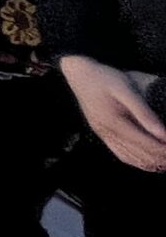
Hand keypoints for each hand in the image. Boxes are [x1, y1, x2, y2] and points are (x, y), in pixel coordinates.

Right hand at [59, 56, 165, 171]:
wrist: (79, 74)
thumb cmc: (105, 77)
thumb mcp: (126, 88)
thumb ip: (143, 112)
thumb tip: (163, 134)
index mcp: (114, 122)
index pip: (147, 145)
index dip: (165, 150)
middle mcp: (107, 133)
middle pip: (140, 155)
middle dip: (161, 158)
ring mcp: (103, 135)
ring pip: (131, 158)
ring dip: (151, 163)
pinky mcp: (102, 134)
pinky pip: (121, 154)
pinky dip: (137, 162)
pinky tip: (148, 162)